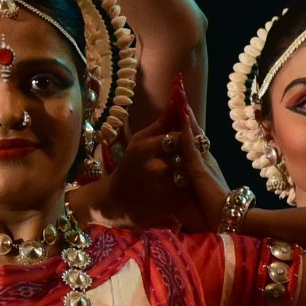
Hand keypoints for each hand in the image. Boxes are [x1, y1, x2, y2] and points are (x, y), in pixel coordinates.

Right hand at [75, 84, 225, 230]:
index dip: (189, 136)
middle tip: (189, 156)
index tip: (190, 137)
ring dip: (190, 173)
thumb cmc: (129, 166)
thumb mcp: (140, 141)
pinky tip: (182, 188)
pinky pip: (187, 192)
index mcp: (146, 147)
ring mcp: (162, 188)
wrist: (115, 202)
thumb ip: (161, 124)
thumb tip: (177, 101)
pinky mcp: (169, 204)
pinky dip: (188, 188)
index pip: (180, 136)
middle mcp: (154, 167)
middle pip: (187, 155)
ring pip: (189, 174)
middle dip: (191, 155)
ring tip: (186, 173)